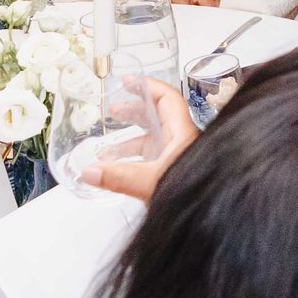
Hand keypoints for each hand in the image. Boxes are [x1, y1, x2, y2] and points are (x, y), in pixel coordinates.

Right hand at [83, 79, 195, 200]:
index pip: (167, 98)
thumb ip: (119, 176)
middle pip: (156, 117)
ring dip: (128, 141)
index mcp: (182, 133)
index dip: (148, 86)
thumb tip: (90, 171)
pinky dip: (131, 161)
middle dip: (133, 112)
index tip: (129, 81)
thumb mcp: (150, 182)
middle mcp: (180, 142)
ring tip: (105, 146)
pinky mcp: (171, 174)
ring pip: (151, 141)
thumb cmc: (191, 193)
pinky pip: (149, 161)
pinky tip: (114, 170)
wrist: (206, 215)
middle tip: (113, 110)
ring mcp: (175, 158)